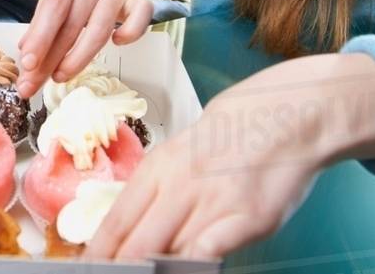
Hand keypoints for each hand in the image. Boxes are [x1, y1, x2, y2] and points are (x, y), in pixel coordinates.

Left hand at [16, 0, 160, 98]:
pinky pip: (140, 18)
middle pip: (71, 25)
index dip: (40, 37)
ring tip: (59, 76)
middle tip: (30, 85)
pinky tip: (116, 44)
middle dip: (49, 59)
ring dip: (78, 58)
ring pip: (99, 30)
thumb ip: (45, 8)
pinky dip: (130, 34)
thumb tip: (28, 46)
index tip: (26, 63)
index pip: (52, 7)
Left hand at [86, 54, 374, 259]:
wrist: (286, 115)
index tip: (88, 268)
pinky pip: (209, 252)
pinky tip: (186, 271)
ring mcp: (214, 202)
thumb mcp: (180, 154)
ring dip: (155, 270)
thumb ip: (157, 191)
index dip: (99, 253)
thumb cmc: (233, 137)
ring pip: (170, 253)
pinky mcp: (248, 218)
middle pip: (136, 244)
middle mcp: (180, 184)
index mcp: (158, 168)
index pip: (116, 222)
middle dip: (121, 268)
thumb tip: (128, 228)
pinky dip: (194, 267)